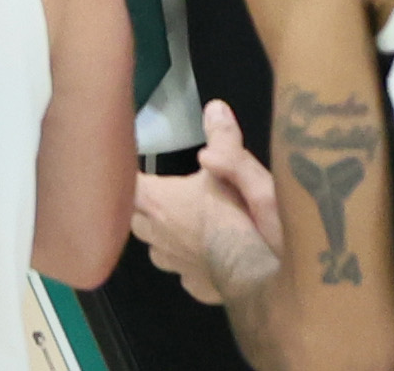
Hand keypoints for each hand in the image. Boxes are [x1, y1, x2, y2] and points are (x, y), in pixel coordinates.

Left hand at [133, 103, 282, 305]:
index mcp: (160, 202)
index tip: (127, 165)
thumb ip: (225, 140)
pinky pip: (184, 272)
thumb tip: (214, 107)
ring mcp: (177, 267)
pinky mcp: (197, 288)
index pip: (125, 185)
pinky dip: (189, 262)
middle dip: (142, 206)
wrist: (267, 277)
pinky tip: (207, 254)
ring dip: (162, 235)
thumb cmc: (248, 218)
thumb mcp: (244, 170)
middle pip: (135, 218)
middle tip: (159, 192)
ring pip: (156, 249)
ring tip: (181, 223)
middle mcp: (159, 236)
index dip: (126, 175)